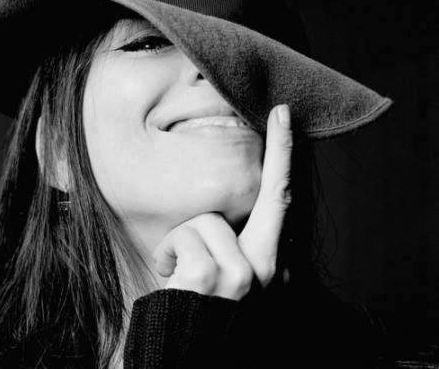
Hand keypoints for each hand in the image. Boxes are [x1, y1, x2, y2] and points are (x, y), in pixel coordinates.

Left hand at [152, 104, 292, 300]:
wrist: (182, 348)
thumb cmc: (199, 307)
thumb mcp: (224, 275)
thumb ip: (232, 244)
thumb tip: (225, 215)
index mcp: (267, 265)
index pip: (280, 203)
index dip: (286, 159)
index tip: (286, 119)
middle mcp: (265, 270)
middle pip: (270, 196)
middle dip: (281, 148)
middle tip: (284, 110)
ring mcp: (241, 275)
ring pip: (206, 220)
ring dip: (183, 241)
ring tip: (180, 270)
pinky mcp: (212, 278)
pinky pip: (184, 238)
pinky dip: (169, 253)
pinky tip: (171, 276)